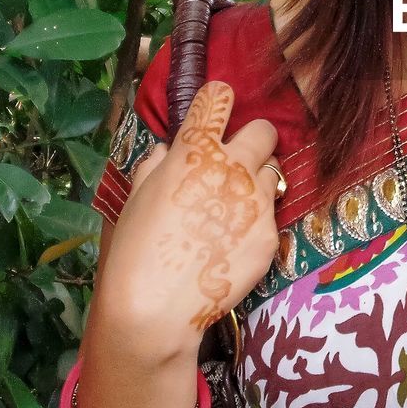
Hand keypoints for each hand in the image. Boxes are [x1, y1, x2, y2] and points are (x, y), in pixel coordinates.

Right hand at [97, 81, 281, 355]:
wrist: (154, 308)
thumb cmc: (135, 251)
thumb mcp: (136, 198)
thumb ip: (155, 166)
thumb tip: (166, 150)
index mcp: (193, 151)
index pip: (217, 100)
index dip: (218, 99)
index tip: (219, 103)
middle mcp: (232, 168)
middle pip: (264, 131)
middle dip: (254, 140)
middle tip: (238, 161)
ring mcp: (256, 201)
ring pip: (271, 173)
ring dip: (256, 182)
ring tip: (231, 209)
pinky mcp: (271, 234)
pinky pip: (270, 215)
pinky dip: (255, 222)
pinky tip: (231, 244)